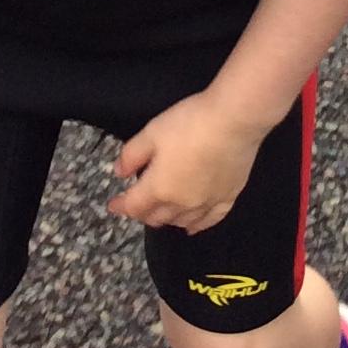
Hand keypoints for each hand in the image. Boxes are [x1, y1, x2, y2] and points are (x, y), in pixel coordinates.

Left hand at [107, 91, 264, 234]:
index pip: (134, 206)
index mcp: (158, 188)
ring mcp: (206, 204)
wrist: (234, 121)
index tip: (113, 205)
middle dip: (143, 213)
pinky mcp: (228, 198)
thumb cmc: (188, 123)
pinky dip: (197, 225)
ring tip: (162, 212)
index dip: (120, 206)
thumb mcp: (151, 132)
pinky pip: (209, 221)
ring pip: (180, 222)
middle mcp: (181, 204)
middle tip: (138, 204)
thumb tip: (120, 173)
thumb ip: (131, 155)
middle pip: (156, 218)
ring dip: (167, 219)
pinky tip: (191, 226)